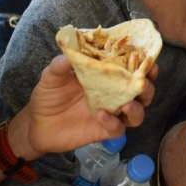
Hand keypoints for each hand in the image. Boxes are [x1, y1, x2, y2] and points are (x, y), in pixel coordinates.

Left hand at [11, 56, 156, 159]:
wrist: (36, 125)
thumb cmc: (47, 96)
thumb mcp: (51, 77)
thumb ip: (59, 66)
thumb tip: (67, 55)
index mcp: (106, 77)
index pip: (131, 69)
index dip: (144, 65)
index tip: (149, 60)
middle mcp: (112, 95)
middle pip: (141, 92)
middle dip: (147, 86)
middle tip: (142, 83)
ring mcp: (110, 113)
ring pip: (137, 113)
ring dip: (137, 108)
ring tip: (127, 104)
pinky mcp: (103, 131)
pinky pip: (118, 129)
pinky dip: (113, 122)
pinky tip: (101, 115)